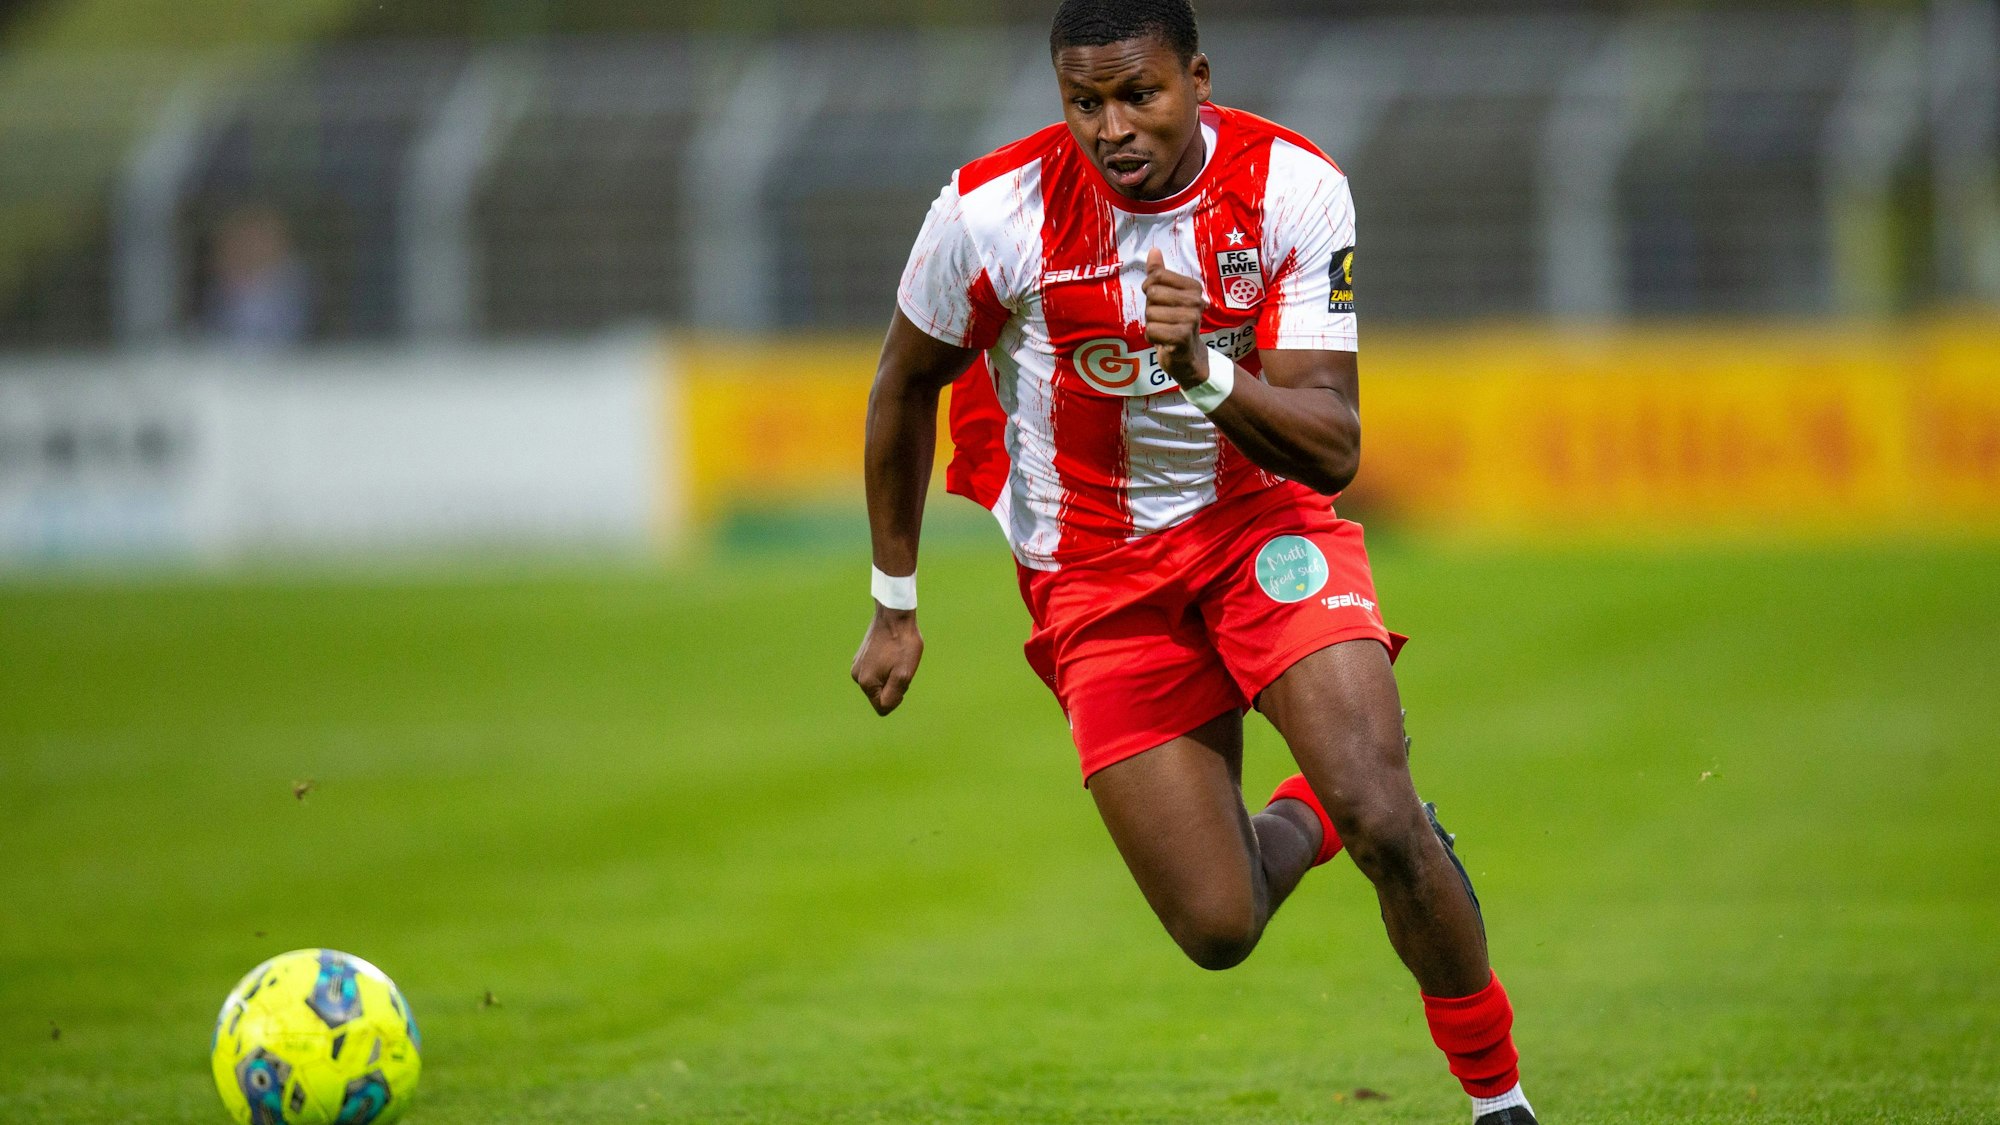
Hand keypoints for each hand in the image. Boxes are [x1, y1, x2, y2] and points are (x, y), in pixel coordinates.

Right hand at [851, 605, 922, 714]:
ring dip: (891, 674)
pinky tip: (891, 651)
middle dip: (893, 685)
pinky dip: (886, 665)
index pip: (883, 707)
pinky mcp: (861, 656)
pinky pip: (877, 670)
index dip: (897, 697)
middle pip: (880, 694)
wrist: (894, 615)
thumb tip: (885, 708)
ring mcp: (857, 665)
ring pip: (879, 682)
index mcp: (866, 683)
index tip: (901, 677)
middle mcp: (857, 676)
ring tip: (896, 656)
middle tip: (901, 665)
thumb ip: (893, 696)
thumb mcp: (904, 674)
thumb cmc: (902, 644)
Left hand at [1141, 248, 1209, 387]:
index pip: (1156, 276)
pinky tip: (1164, 342)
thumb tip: (1154, 250)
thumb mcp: (1167, 296)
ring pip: (1150, 313)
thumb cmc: (1174, 324)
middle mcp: (1195, 300)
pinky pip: (1151, 330)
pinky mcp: (1182, 337)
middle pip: (1152, 294)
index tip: (1158, 300)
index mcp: (1193, 287)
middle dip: (1150, 309)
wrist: (1188, 357)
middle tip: (1163, 319)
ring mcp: (1191, 319)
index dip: (1149, 289)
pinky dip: (1152, 338)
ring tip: (1164, 331)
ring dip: (1151, 325)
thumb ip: (1159, 274)